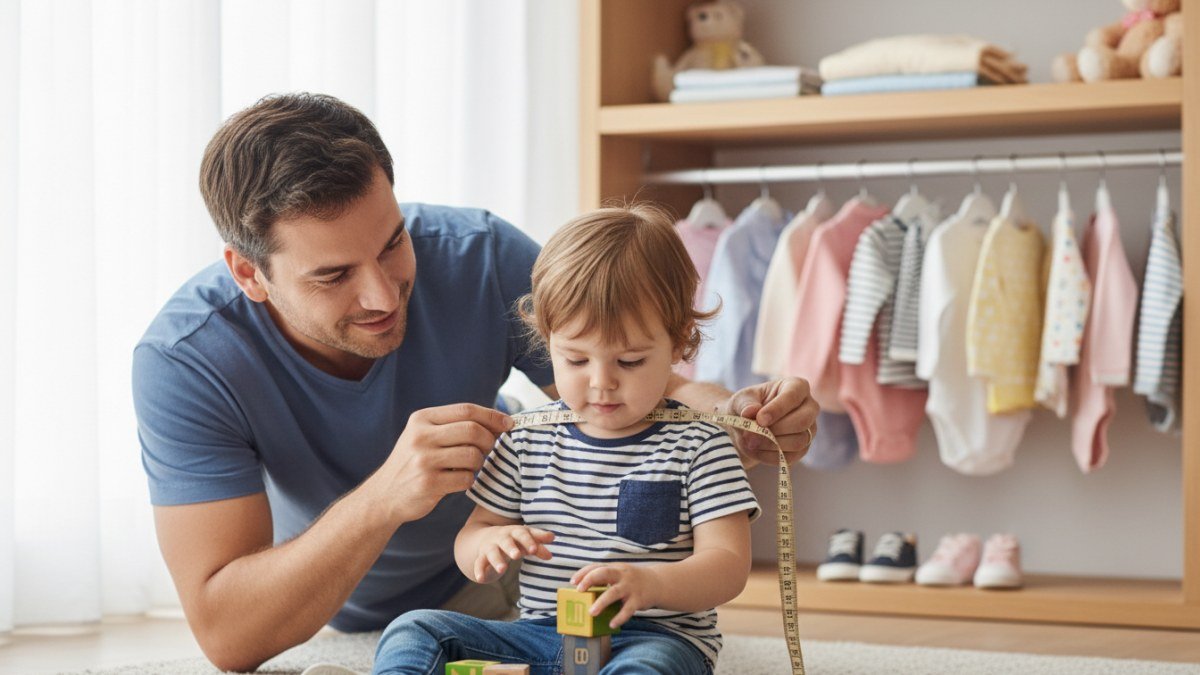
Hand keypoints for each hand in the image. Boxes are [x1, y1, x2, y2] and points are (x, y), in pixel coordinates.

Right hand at [372, 403, 512, 524]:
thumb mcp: (424, 436)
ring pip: (473, 455)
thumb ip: (454, 426)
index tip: (509, 423)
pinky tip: (458, 480)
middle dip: (489, 440)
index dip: (492, 416)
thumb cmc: (414, 463)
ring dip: (479, 463)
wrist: (384, 495)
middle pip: (473, 430)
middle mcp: (420, 436)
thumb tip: (499, 422)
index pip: (466, 410)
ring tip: (469, 467)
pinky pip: (466, 478)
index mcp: (422, 419)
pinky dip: (469, 480)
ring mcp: (423, 460)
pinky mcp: (428, 483)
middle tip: (489, 449)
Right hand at [473, 525, 554, 582]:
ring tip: (502, 570)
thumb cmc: (514, 540)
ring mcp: (490, 547)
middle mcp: (501, 538)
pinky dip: (479, 571)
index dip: (528, 541)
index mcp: (515, 532)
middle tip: (517, 555)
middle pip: (506, 541)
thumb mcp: (526, 540)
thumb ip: (538, 545)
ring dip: (496, 560)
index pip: (522, 534)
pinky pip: (479, 563)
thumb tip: (550, 555)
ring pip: (492, 553)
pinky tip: (480, 579)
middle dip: (511, 548)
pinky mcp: (481, 557)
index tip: (534, 550)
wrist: (487, 537)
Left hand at [570, 563, 657, 628]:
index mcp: (615, 568)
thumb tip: (583, 592)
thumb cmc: (632, 581)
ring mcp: (630, 587)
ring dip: (601, 602)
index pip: (596, 566)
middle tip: (579, 591)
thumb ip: (605, 579)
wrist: (658, 583)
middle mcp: (622, 575)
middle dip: (589, 580)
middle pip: (603, 573)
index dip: (583, 573)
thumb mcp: (620, 574)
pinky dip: (619, 617)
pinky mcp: (638, 599)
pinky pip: (627, 609)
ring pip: (613, 592)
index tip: (572, 582)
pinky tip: (612, 624)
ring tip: (591, 612)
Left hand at [723, 377, 818, 467]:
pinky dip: (770, 456)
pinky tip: (756, 450)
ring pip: (799, 441)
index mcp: (797, 386)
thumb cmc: (746, 406)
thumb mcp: (740, 400)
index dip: (777, 409)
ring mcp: (809, 429)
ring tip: (750, 441)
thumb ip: (745, 404)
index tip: (759, 420)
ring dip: (771, 444)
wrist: (744, 426)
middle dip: (776, 430)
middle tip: (750, 435)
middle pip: (802, 421)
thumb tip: (750, 412)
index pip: (793, 396)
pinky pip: (791, 456)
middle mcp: (809, 407)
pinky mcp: (803, 448)